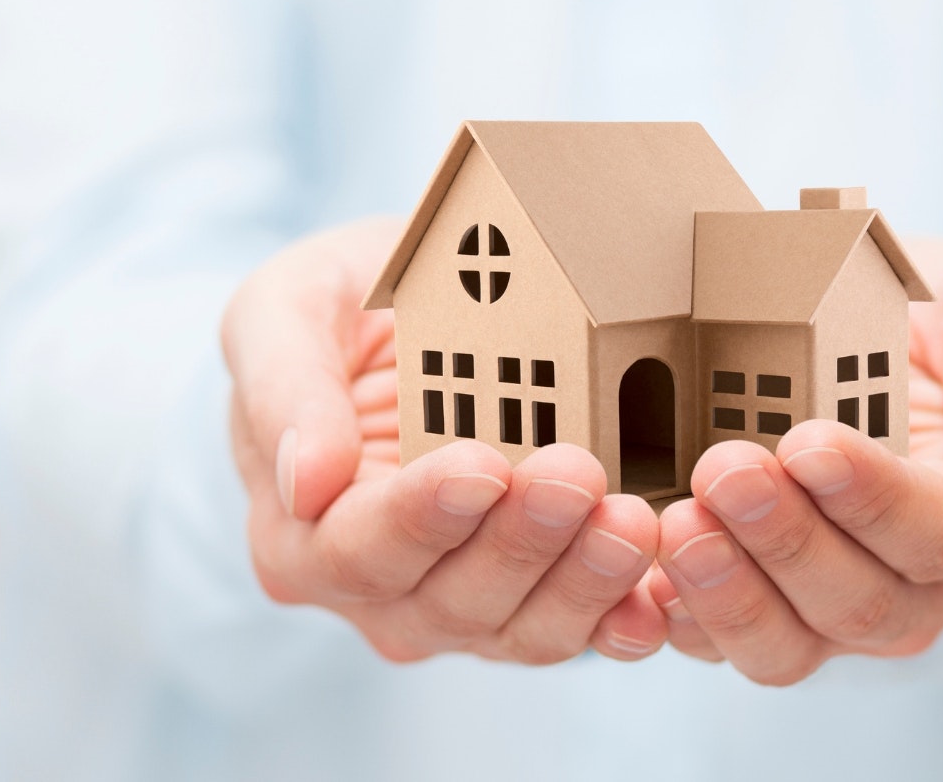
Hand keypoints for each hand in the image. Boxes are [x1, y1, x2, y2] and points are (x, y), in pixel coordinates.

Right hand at [221, 218, 665, 662]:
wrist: (409, 318)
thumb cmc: (337, 312)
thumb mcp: (283, 311)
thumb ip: (284, 388)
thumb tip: (302, 481)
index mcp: (302, 533)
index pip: (357, 549)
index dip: (421, 516)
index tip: (482, 466)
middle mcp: (382, 591)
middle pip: (451, 598)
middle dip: (521, 540)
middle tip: (578, 474)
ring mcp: (464, 605)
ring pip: (523, 626)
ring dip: (584, 581)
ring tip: (634, 519)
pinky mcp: (537, 597)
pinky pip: (580, 631)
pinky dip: (621, 622)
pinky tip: (659, 600)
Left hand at [650, 239, 942, 683]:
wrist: (891, 364)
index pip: (939, 531)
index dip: (872, 495)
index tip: (808, 442)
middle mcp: (922, 590)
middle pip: (859, 599)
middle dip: (785, 539)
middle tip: (724, 471)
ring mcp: (840, 614)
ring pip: (790, 644)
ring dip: (727, 591)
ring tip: (676, 525)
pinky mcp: (770, 614)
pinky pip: (725, 644)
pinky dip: (681, 620)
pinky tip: (643, 579)